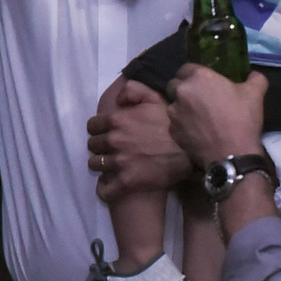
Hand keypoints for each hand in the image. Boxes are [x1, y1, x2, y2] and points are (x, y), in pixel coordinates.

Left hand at [85, 78, 191, 201]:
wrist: (188, 153)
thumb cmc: (172, 125)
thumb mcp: (155, 98)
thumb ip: (133, 90)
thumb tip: (118, 98)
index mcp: (117, 120)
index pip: (92, 125)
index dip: (98, 128)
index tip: (105, 131)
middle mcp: (114, 141)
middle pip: (92, 145)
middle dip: (100, 145)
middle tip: (111, 147)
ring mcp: (119, 163)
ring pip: (95, 164)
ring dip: (101, 164)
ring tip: (111, 164)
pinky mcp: (126, 182)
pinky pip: (105, 189)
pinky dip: (104, 187)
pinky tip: (109, 184)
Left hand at [165, 63, 267, 170]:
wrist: (232, 155)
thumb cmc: (242, 120)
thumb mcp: (255, 93)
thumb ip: (254, 78)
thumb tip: (253, 74)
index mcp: (199, 77)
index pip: (186, 68)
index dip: (194, 74)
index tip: (204, 82)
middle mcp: (181, 92)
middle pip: (175, 85)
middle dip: (184, 88)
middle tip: (199, 97)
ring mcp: (174, 113)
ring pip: (173, 104)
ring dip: (182, 107)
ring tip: (198, 116)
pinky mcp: (173, 131)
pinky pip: (175, 123)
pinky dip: (183, 124)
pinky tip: (196, 130)